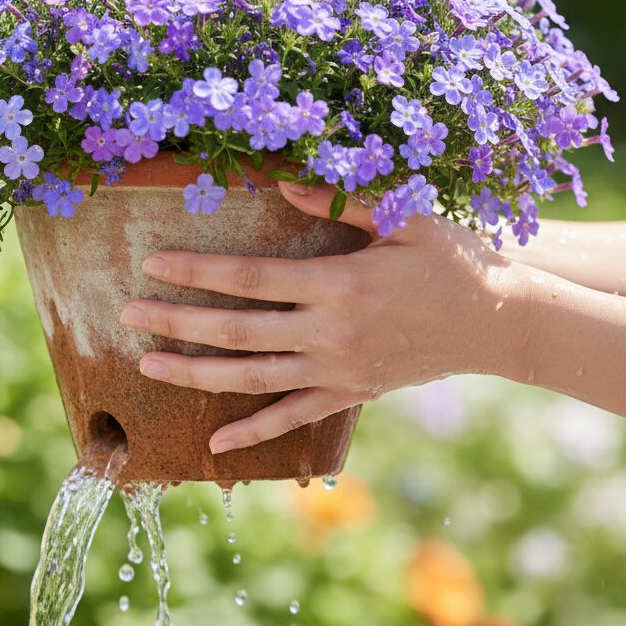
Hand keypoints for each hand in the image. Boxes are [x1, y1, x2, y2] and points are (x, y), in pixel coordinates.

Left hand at [119, 182, 526, 453]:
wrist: (499, 323)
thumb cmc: (454, 261)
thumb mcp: (405, 218)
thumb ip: (341, 201)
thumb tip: (281, 182)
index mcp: (338, 283)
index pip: (249, 277)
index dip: (196, 270)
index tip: (153, 264)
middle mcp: (330, 333)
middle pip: (236, 331)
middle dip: (176, 323)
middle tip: (126, 315)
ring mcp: (338, 371)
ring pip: (252, 379)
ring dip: (196, 374)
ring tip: (148, 366)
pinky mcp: (350, 395)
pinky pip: (292, 418)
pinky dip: (253, 433)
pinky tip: (214, 443)